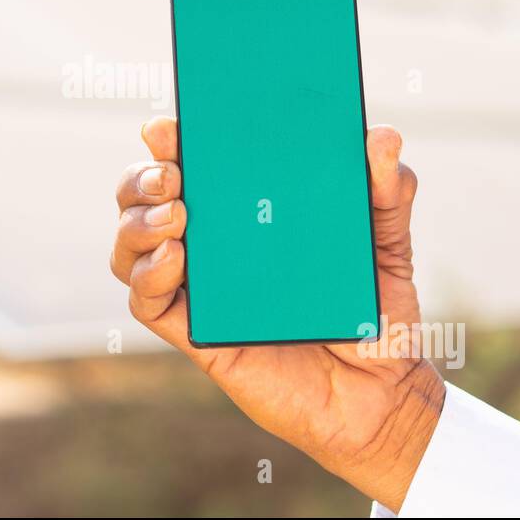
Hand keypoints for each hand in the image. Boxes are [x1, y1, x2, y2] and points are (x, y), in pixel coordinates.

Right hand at [109, 117, 443, 511]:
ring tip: (175, 213)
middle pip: (143, 197)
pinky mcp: (194, 334)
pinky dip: (148, 275)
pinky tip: (176, 258)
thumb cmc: (375, 312)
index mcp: (244, 210)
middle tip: (172, 173)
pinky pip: (146, 302)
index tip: (172, 124)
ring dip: (137, 222)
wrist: (381, 394)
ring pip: (131, 245)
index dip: (170, 140)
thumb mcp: (387, 243)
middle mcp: (211, 244)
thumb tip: (382, 136)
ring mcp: (198, 288)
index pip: (191, 163)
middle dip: (141, 175)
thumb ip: (387, 191)